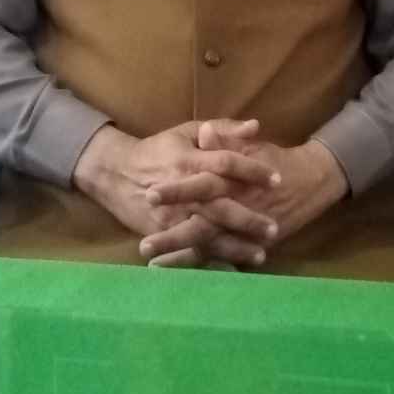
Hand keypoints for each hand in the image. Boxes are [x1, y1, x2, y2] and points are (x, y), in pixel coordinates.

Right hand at [72, 120, 280, 264]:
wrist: (115, 173)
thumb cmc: (158, 149)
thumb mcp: (187, 131)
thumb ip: (223, 129)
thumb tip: (256, 127)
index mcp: (190, 158)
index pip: (226, 163)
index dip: (252, 171)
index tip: (277, 180)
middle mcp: (183, 187)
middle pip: (219, 205)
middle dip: (247, 218)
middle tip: (274, 228)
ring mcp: (172, 214)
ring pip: (207, 232)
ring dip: (233, 245)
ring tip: (260, 254)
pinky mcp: (163, 232)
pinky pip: (188, 248)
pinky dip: (210, 259)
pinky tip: (231, 267)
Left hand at [141, 121, 348, 267]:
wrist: (312, 182)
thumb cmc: (275, 160)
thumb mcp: (251, 147)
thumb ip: (226, 141)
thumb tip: (205, 132)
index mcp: (233, 181)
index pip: (201, 185)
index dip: (177, 191)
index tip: (151, 194)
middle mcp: (238, 209)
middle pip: (202, 225)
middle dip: (173, 236)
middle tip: (144, 245)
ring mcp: (244, 231)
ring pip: (210, 247)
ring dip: (181, 257)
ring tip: (153, 264)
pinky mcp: (250, 244)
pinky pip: (223, 257)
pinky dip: (200, 264)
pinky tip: (177, 271)